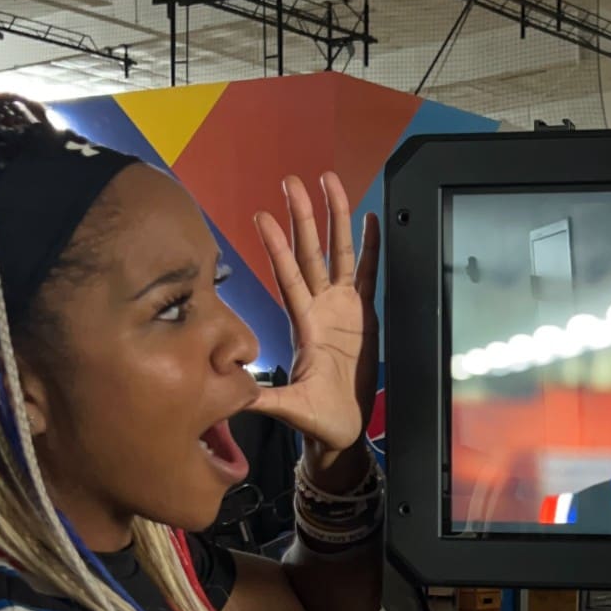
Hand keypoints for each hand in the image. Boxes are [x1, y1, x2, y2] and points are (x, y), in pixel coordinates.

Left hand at [253, 173, 380, 456]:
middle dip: (303, 216)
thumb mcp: (288, 408)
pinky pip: (368, 274)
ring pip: (339, 254)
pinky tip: (373, 219)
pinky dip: (371, 247)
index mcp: (302, 324)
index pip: (287, 277)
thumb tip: (237, 394)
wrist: (340, 429)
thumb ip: (266, 399)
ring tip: (331, 182)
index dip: (277, 248)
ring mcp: (343, 308)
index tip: (262, 217)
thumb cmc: (314, 419)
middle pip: (311, 252)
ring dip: (335, 218)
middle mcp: (320, 308)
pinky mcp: (366, 316)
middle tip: (293, 180)